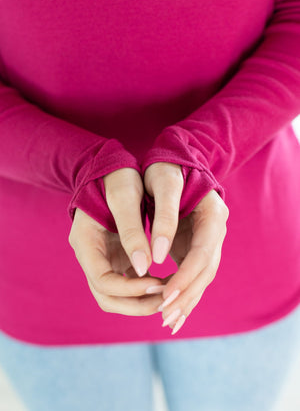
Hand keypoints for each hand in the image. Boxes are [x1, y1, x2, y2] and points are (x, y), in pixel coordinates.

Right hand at [68, 168, 164, 315]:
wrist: (111, 167)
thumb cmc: (117, 177)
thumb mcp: (125, 197)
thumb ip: (132, 232)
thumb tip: (146, 267)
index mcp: (84, 241)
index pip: (102, 282)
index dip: (130, 289)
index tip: (158, 283)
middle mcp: (89, 255)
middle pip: (107, 297)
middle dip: (137, 304)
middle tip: (166, 299)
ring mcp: (101, 258)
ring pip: (116, 296)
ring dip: (141, 301)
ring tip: (169, 293)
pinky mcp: (115, 257)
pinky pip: (127, 284)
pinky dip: (145, 289)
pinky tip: (166, 281)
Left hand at [144, 162, 228, 332]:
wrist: (174, 161)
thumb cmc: (165, 169)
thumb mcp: (163, 185)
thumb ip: (163, 218)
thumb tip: (157, 258)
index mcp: (214, 215)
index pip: (203, 254)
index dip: (185, 276)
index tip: (165, 295)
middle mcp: (216, 231)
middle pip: (206, 270)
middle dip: (186, 295)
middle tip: (165, 316)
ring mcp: (208, 240)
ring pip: (201, 277)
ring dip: (186, 300)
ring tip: (168, 321)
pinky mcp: (195, 246)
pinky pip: (192, 273)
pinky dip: (183, 292)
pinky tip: (171, 309)